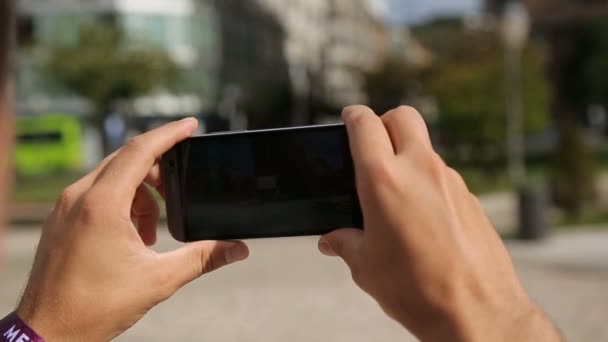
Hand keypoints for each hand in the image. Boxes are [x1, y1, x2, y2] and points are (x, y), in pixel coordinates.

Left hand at [16, 118, 249, 340]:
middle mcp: (79, 197)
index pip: (140, 151)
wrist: (48, 332)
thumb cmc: (95, 306)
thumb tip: (238, 249)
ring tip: (150, 231)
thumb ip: (203, 258)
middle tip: (178, 193)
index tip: (192, 125)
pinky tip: (131, 235)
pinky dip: (121, 203)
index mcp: (103, 205)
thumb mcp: (158, 279)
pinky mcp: (61, 218)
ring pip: (112, 177)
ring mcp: (65, 206)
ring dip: (140, 194)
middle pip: (127, 160)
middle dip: (158, 172)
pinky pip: (97, 193)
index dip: (170, 134)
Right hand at [319, 106, 560, 341]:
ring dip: (408, 156)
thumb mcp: (365, 267)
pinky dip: (428, 182)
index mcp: (384, 181)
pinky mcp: (470, 198)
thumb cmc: (418, 290)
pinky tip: (422, 217)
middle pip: (403, 116)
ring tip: (395, 194)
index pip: (365, 124)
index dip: (352, 116)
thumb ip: (345, 243)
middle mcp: (420, 170)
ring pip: (425, 147)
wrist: (476, 313)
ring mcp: (451, 181)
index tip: (348, 119)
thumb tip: (334, 240)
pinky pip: (443, 176)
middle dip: (384, 122)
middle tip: (372, 146)